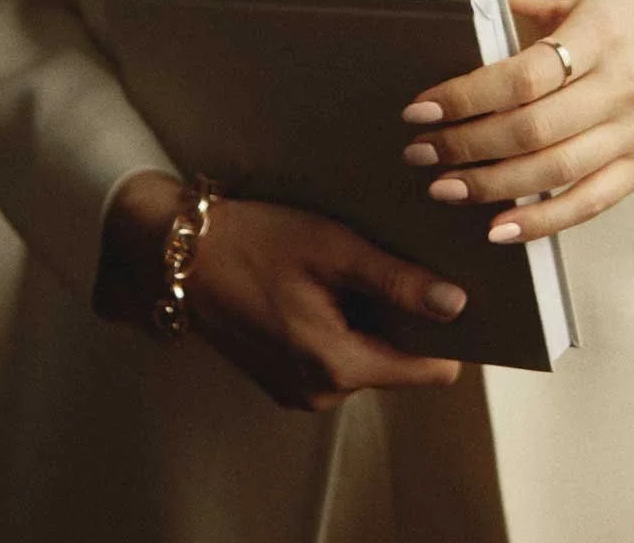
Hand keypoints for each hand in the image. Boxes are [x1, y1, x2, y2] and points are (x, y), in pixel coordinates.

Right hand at [96, 171, 467, 411]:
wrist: (177, 254)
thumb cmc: (253, 241)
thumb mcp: (330, 247)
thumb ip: (395, 281)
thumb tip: (456, 304)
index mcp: (336, 365)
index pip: (429, 371)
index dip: (449, 331)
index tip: (456, 287)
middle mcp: (321, 392)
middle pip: (397, 360)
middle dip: (405, 315)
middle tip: (399, 258)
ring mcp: (299, 389)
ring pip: (366, 355)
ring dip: (372, 316)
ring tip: (356, 263)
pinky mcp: (283, 376)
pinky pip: (336, 354)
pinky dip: (342, 321)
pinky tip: (327, 280)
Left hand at [399, 0, 633, 245]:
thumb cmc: (620, 17)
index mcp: (601, 33)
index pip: (527, 73)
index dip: (469, 95)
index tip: (420, 109)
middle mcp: (623, 86)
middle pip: (535, 128)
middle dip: (468, 145)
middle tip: (419, 152)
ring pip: (557, 170)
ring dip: (493, 186)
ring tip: (443, 187)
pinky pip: (588, 204)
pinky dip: (542, 222)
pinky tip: (498, 229)